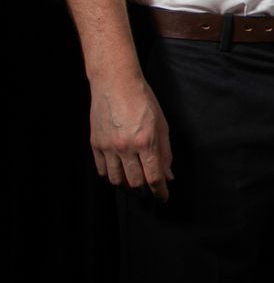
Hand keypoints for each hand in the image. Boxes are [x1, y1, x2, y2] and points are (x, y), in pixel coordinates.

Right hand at [89, 70, 172, 201]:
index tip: (163, 197)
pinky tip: (118, 171)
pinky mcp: (95, 144)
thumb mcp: (162, 125)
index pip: (153, 177)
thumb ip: (165, 152)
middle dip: (144, 190)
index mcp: (145, 142)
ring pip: (116, 179)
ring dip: (127, 185)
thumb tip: (169, 175)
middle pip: (135, 182)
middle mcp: (125, 147)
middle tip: (149, 190)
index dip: (160, 191)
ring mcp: (108, 147)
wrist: (116, 84)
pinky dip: (111, 174)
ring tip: (134, 182)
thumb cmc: (143, 101)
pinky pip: (101, 169)